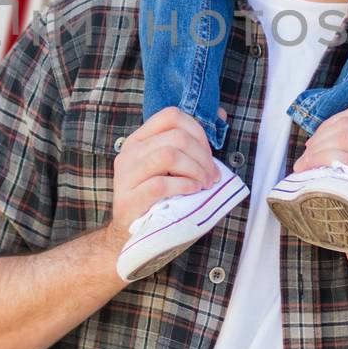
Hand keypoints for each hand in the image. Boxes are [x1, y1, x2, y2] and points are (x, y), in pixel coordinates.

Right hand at [106, 107, 218, 242]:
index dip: (197, 131)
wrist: (131, 234)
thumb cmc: (158, 197)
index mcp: (139, 139)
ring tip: (203, 184)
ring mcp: (126, 175)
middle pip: (176, 136)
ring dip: (195, 170)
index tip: (207, 154)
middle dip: (203, 156)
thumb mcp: (171, 166)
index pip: (170, 115)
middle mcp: (129, 152)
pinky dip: (184, 186)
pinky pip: (160, 184)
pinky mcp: (128, 199)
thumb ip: (190, 143)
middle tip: (212, 176)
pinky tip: (192, 192)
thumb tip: (222, 114)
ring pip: (168, 155)